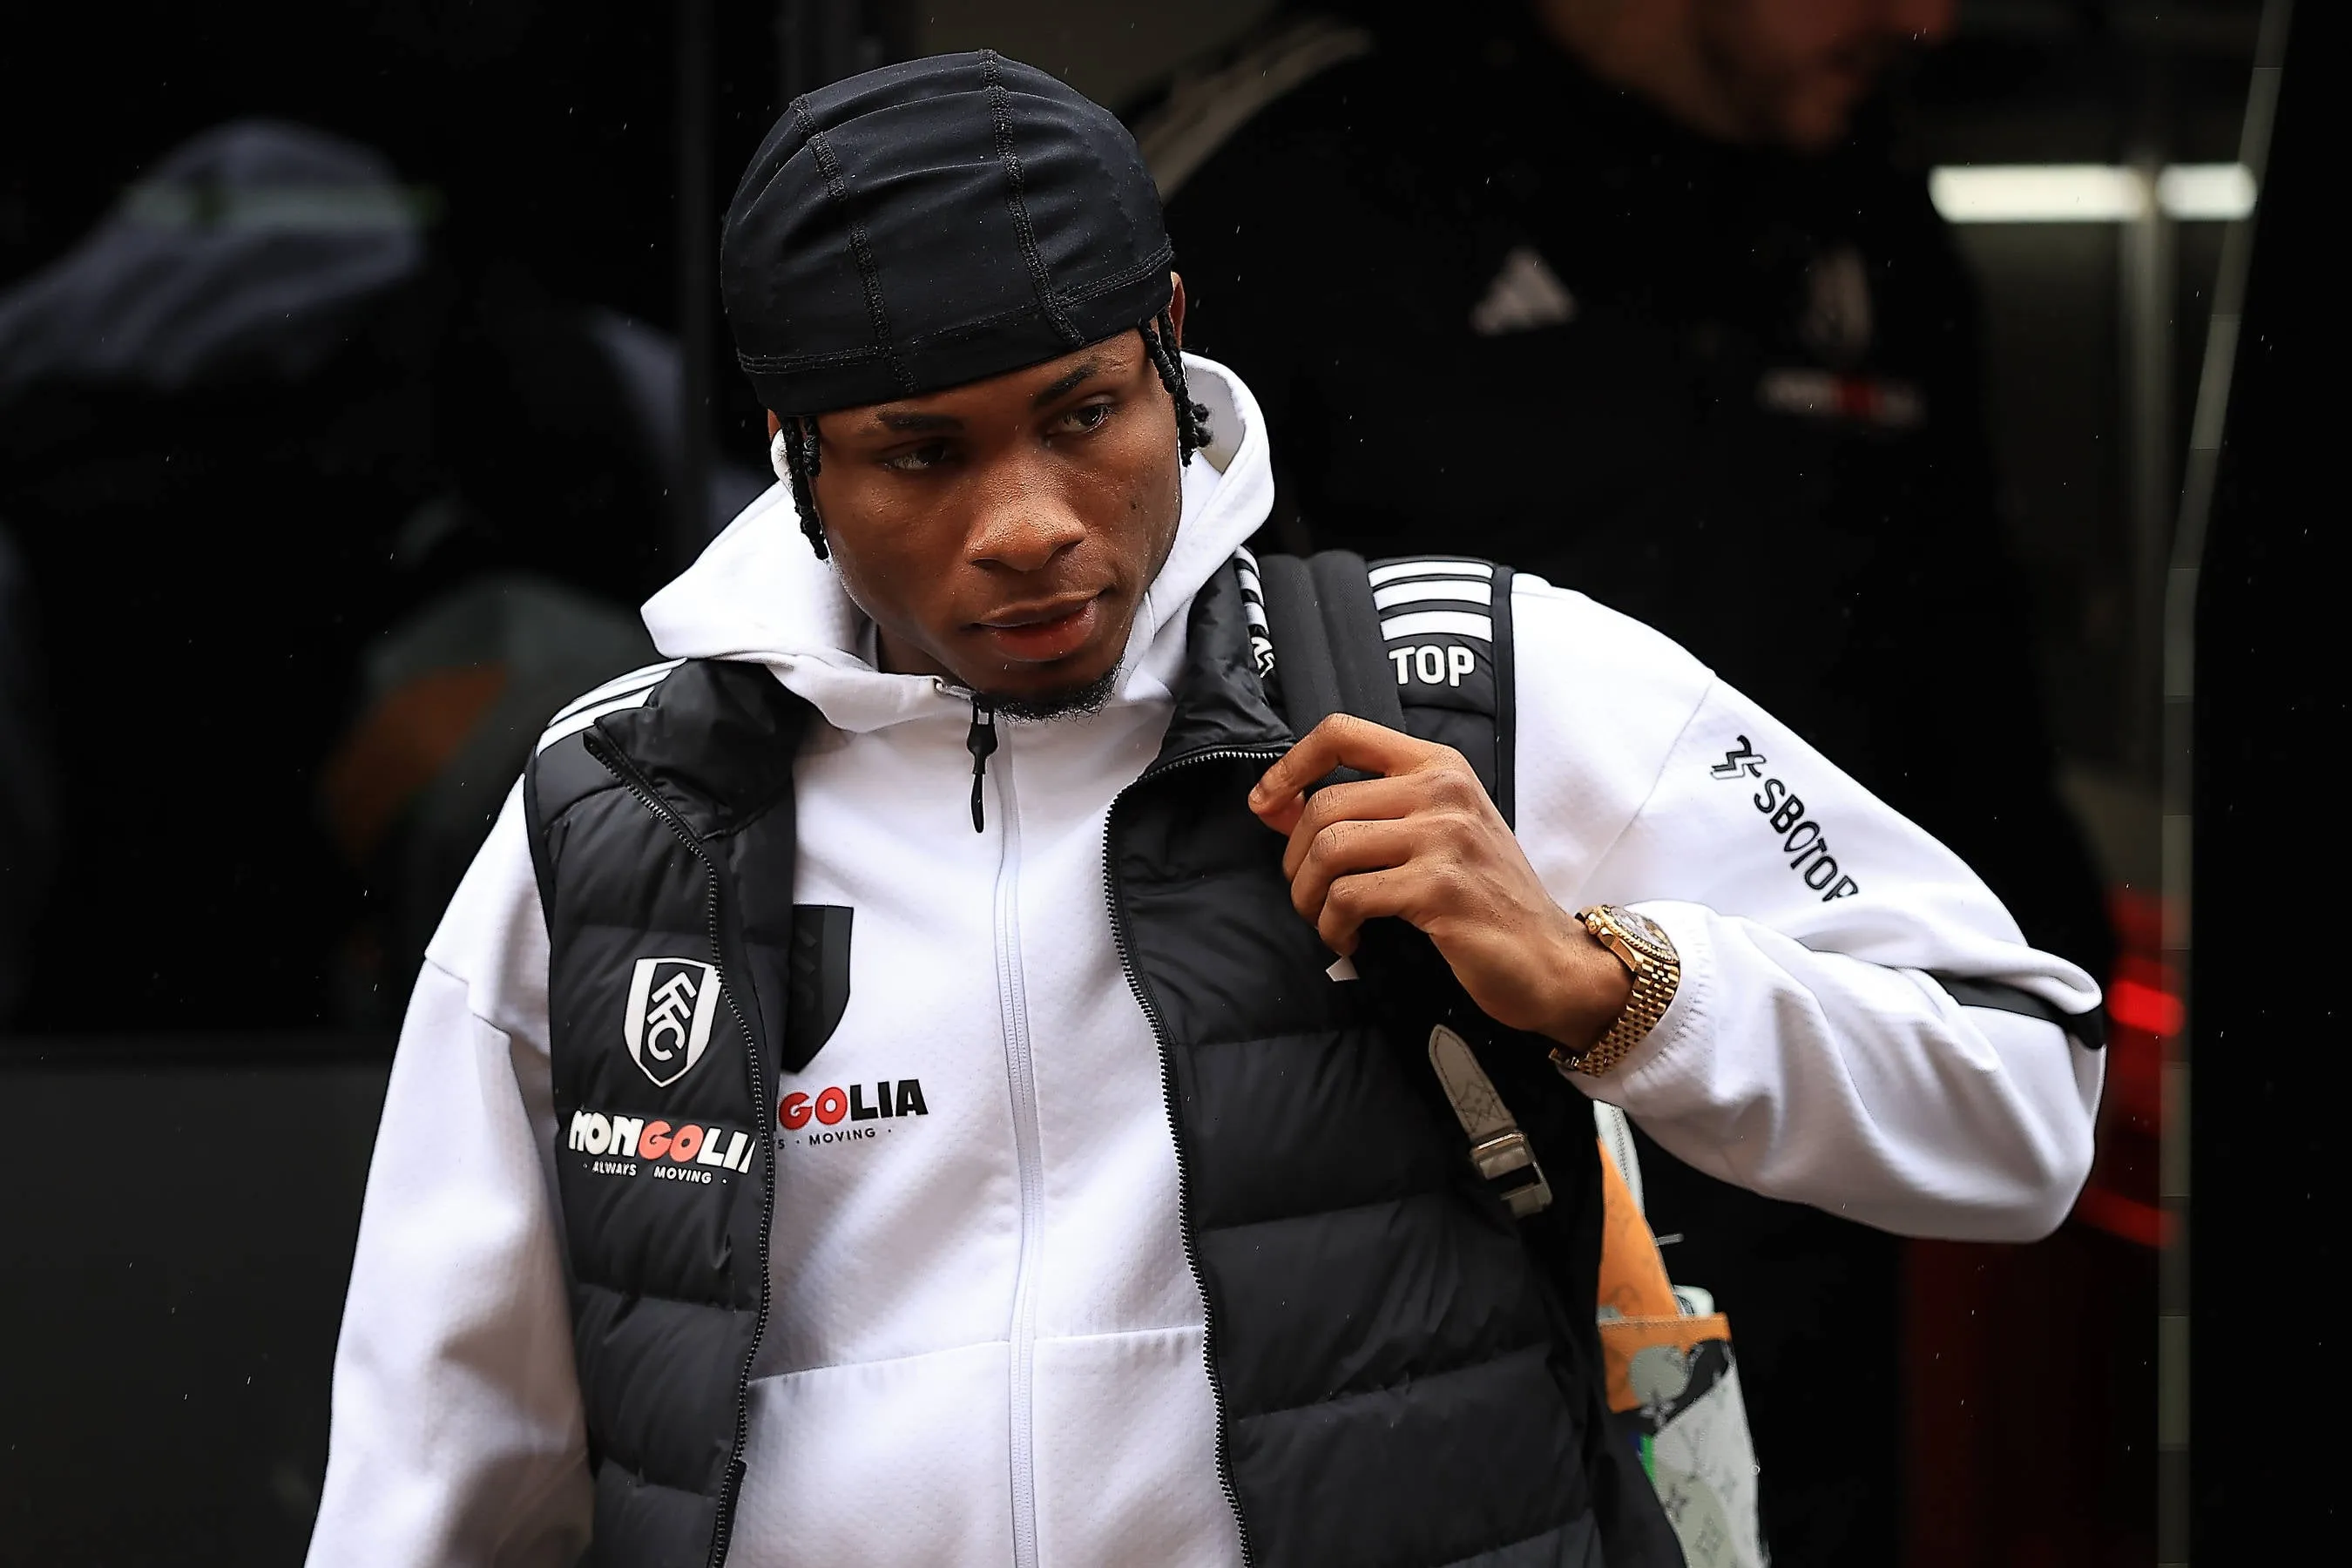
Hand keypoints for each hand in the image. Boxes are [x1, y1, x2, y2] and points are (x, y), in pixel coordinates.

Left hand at [1247, 714, 1632, 1053]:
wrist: (1550, 960)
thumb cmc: (1486, 898)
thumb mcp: (1432, 836)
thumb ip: (1365, 814)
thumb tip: (1276, 806)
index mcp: (1438, 765)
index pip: (1343, 732)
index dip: (1289, 766)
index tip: (1265, 805)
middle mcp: (1442, 790)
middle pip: (1324, 804)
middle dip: (1296, 858)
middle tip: (1307, 894)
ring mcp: (1445, 837)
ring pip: (1330, 849)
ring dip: (1309, 896)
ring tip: (1326, 919)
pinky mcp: (1439, 888)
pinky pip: (1349, 896)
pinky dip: (1334, 924)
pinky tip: (1350, 938)